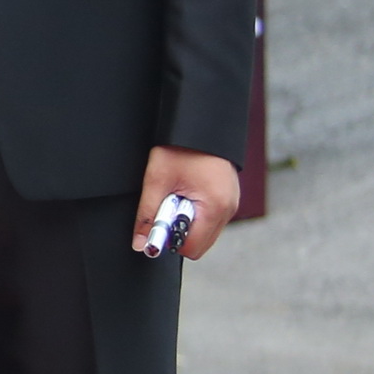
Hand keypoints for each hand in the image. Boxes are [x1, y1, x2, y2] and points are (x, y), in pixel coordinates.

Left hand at [137, 145, 241, 260]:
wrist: (200, 125)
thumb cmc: (180, 149)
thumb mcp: (156, 181)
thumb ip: (148, 216)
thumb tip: (142, 245)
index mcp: (215, 208)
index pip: (192, 248)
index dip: (169, 240)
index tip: (156, 222)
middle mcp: (229, 209)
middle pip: (200, 243)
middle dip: (177, 231)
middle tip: (166, 204)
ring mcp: (231, 204)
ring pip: (204, 231)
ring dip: (185, 220)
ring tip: (177, 194)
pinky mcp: (228, 198)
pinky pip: (209, 218)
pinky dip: (194, 212)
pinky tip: (185, 191)